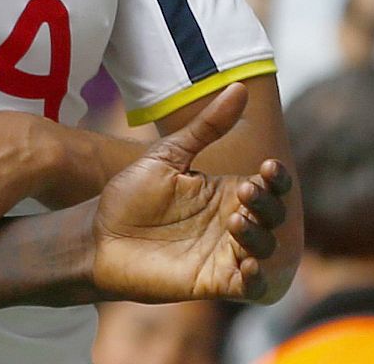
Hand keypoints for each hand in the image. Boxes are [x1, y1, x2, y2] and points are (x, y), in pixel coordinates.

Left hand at [92, 83, 290, 301]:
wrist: (96, 234)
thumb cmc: (130, 195)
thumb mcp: (167, 156)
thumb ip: (205, 127)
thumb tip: (239, 87)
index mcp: (224, 191)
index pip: (269, 185)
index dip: (277, 177)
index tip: (268, 165)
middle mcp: (230, 222)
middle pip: (274, 215)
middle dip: (268, 203)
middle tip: (243, 193)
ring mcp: (224, 253)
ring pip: (267, 250)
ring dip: (260, 236)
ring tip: (234, 221)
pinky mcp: (213, 282)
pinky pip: (251, 287)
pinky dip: (257, 279)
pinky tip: (245, 263)